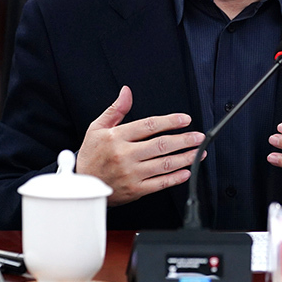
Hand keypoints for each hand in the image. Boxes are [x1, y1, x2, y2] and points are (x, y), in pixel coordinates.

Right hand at [75, 86, 205, 206]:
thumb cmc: (91, 155)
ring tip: (199, 152)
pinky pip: (160, 183)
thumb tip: (126, 92)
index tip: (184, 119)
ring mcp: (131, 174)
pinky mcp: (135, 190)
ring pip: (164, 164)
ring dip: (185, 158)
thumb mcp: (97, 127)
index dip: (169, 121)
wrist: (82, 184)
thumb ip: (115, 109)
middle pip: (161, 145)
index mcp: (117, 137)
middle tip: (199, 137)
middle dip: (184, 140)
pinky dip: (175, 178)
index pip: (148, 125)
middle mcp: (125, 155)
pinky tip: (186, 172)